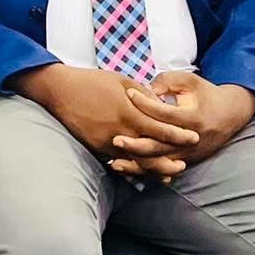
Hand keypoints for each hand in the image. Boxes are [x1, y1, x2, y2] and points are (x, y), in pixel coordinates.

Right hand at [15, 64, 202, 172]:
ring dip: (152, 169)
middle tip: (184, 164)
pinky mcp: (96, 147)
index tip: (194, 138)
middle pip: (150, 153)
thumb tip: (161, 105)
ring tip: (168, 174)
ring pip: (135, 162)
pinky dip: (133, 167)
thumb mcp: (122, 81)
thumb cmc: (92, 82)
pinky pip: (119, 161)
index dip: (179, 135)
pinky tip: (142, 171)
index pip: (160, 129)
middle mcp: (119, 131)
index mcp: (129, 112)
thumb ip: (144, 95)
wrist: (60, 91)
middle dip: (169, 161)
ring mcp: (106, 142)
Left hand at [107, 72, 254, 178]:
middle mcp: (191, 140)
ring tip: (114, 162)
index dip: (145, 103)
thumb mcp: (190, 81)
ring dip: (137, 164)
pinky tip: (126, 169)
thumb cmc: (206, 94)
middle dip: (136, 145)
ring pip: (159, 163)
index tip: (128, 93)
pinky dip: (144, 171)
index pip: (164, 114)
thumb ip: (168, 81)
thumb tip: (145, 89)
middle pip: (160, 146)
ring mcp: (188, 154)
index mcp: (193, 118)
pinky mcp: (186, 161)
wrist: (231, 114)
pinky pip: (162, 169)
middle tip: (115, 138)